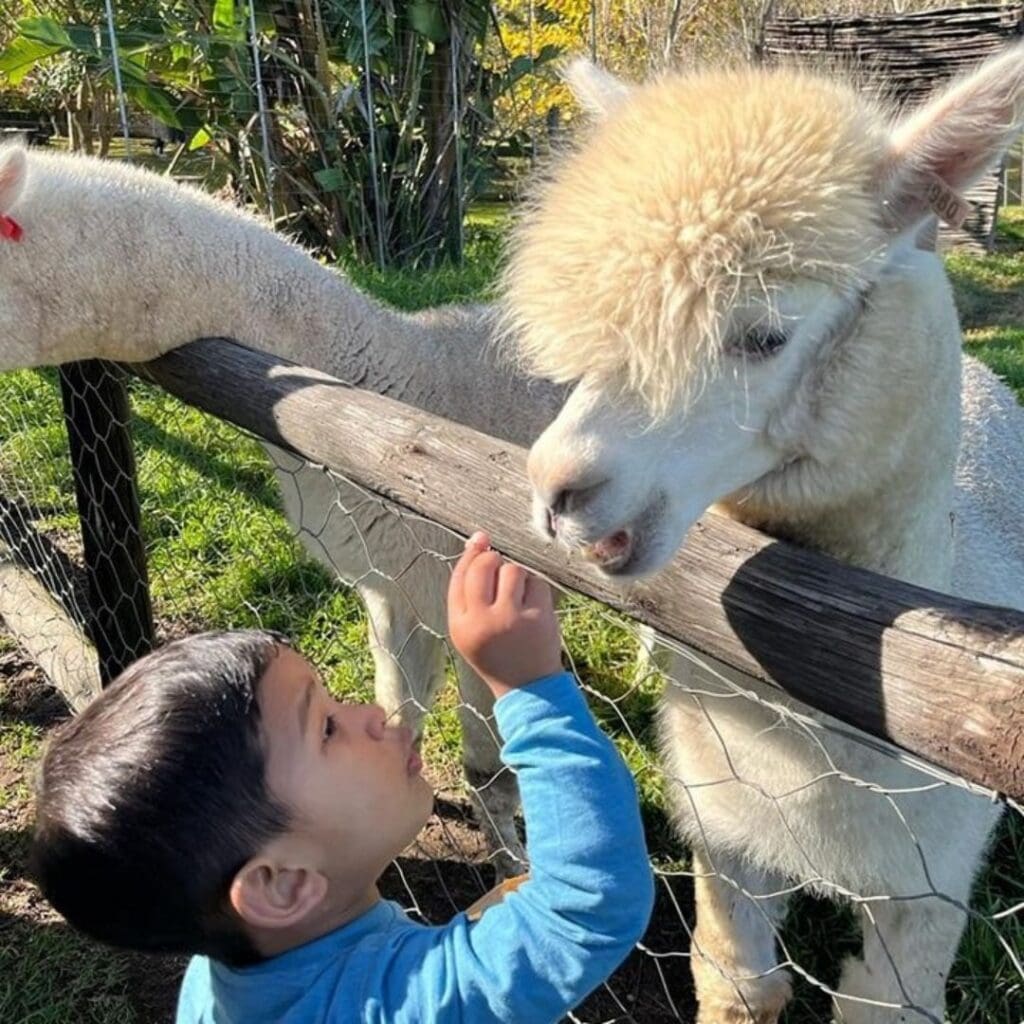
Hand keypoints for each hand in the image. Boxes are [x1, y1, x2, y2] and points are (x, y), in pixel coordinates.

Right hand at [448, 532, 562, 698]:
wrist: (528, 687)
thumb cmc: (497, 652)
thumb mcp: (470, 629)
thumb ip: (468, 590)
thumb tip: (478, 539)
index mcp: (460, 625)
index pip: (460, 576)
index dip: (470, 553)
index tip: (480, 541)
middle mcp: (482, 621)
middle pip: (484, 566)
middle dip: (493, 560)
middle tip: (499, 572)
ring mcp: (511, 619)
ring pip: (512, 570)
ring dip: (516, 576)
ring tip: (517, 597)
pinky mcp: (538, 618)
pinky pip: (535, 581)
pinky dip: (535, 587)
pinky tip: (533, 605)